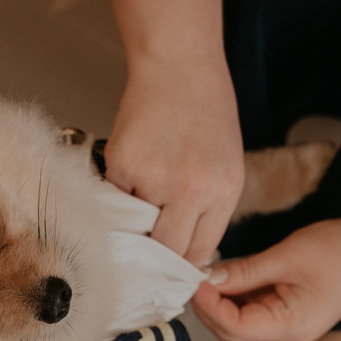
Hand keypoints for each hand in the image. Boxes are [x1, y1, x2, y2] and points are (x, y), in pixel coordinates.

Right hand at [104, 59, 244, 267]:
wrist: (179, 67)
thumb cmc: (204, 111)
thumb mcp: (226, 165)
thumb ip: (209, 208)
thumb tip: (185, 252)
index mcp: (223, 191)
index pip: (199, 251)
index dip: (183, 266)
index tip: (171, 274)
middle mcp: (191, 190)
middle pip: (168, 250)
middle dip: (157, 256)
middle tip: (147, 258)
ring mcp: (154, 179)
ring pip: (137, 227)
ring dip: (135, 221)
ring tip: (141, 198)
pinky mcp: (122, 166)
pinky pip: (114, 200)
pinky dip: (118, 193)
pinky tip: (131, 169)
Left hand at [192, 216, 340, 340]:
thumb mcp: (286, 256)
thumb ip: (243, 272)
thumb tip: (206, 278)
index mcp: (290, 328)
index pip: (232, 326)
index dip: (208, 303)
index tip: (193, 278)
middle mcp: (287, 337)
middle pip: (230, 330)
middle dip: (208, 304)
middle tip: (191, 274)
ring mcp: (287, 328)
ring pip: (238, 323)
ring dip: (220, 300)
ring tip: (205, 272)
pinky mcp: (287, 315)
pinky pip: (252, 312)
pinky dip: (235, 296)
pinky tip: (226, 275)